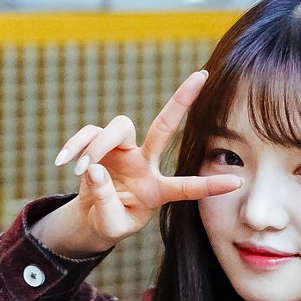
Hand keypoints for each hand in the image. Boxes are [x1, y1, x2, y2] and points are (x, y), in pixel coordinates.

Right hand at [52, 70, 242, 247]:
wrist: (91, 216)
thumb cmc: (110, 222)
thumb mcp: (109, 225)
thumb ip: (105, 201)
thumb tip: (94, 168)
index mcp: (157, 190)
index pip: (186, 187)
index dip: (209, 187)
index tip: (237, 183)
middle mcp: (145, 164)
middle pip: (164, 127)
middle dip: (182, 101)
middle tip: (202, 75)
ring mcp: (124, 151)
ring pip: (117, 128)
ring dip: (96, 145)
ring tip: (79, 170)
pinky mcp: (100, 143)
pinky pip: (87, 134)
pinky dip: (74, 146)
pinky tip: (62, 161)